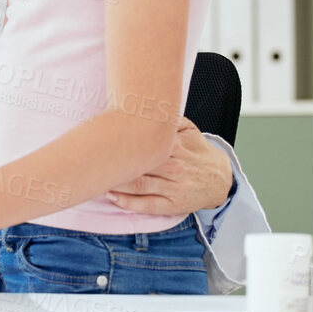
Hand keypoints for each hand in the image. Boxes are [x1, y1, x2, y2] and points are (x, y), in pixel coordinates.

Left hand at [106, 117, 231, 214]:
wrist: (221, 180)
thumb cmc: (199, 153)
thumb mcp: (190, 130)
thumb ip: (171, 119)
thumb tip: (149, 106)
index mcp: (174, 147)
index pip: (144, 141)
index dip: (121, 138)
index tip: (101, 135)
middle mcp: (173, 168)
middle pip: (138, 163)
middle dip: (114, 162)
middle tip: (90, 157)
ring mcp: (171, 188)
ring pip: (138, 184)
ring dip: (116, 181)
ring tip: (96, 176)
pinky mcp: (171, 205)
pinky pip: (147, 205)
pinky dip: (127, 202)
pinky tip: (112, 197)